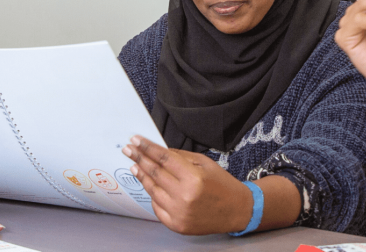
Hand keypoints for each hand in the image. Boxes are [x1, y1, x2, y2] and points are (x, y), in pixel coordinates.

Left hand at [122, 136, 251, 234]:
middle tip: (128, 149)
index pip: (163, 159)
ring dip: (142, 176)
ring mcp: (179, 213)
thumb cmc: (222, 184)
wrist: (237, 210)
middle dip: (139, 159)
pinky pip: (157, 208)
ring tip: (135, 166)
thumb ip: (180, 157)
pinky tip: (149, 185)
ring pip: (152, 191)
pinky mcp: (177, 225)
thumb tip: (158, 151)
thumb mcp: (205, 163)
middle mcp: (185, 196)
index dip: (147, 148)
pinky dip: (152, 196)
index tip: (135, 140)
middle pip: (155, 173)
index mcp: (194, 178)